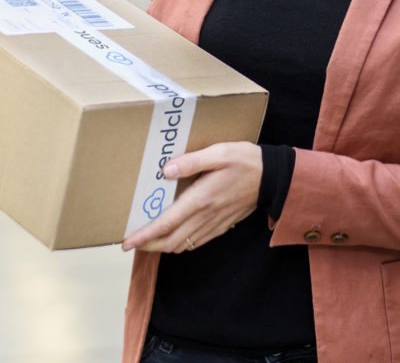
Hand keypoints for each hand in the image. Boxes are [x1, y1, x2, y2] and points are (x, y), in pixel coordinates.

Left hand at [122, 141, 261, 253]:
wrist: (272, 177)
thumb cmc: (244, 161)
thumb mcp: (218, 153)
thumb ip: (192, 162)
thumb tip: (166, 171)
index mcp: (200, 199)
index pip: (166, 224)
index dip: (144, 235)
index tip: (127, 242)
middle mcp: (205, 217)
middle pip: (170, 241)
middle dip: (148, 245)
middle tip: (132, 242)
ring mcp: (214, 224)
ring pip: (182, 245)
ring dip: (163, 246)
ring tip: (149, 239)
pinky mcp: (221, 226)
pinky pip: (196, 242)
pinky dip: (180, 243)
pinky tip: (175, 235)